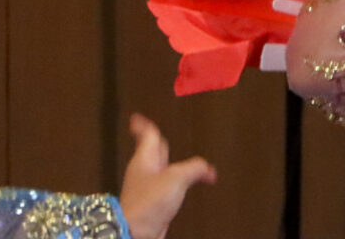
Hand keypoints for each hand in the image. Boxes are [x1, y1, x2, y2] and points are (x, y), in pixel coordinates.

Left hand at [119, 114, 216, 238]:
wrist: (137, 231)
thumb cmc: (149, 202)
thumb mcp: (177, 177)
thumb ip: (195, 167)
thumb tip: (208, 169)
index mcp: (145, 159)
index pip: (146, 136)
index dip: (142, 125)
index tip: (136, 117)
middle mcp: (144, 171)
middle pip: (153, 151)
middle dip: (158, 143)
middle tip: (159, 135)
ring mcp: (147, 187)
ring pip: (160, 168)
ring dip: (169, 162)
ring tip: (176, 157)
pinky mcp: (152, 202)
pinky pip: (166, 185)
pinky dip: (176, 181)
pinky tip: (185, 184)